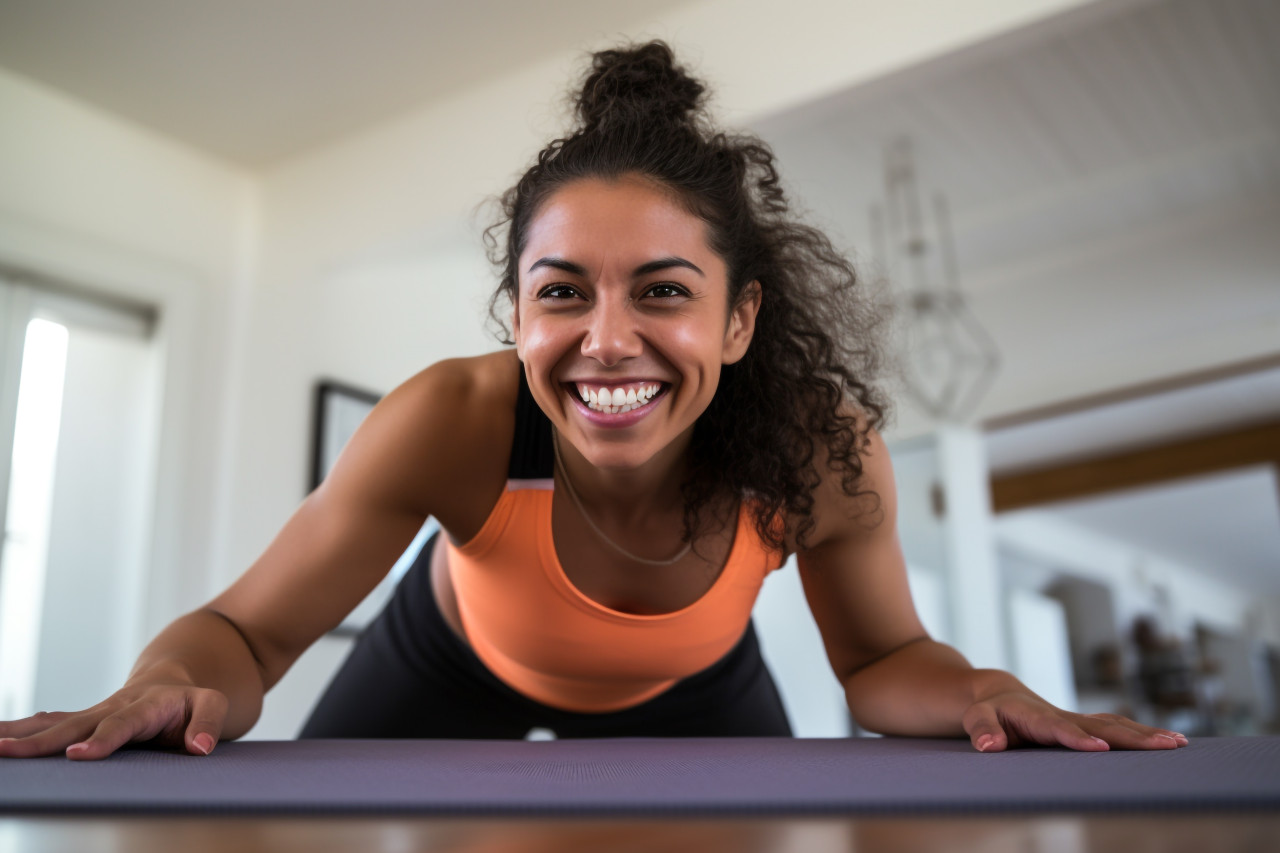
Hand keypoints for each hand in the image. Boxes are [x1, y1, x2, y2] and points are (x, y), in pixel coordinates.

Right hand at [0, 681, 227, 759]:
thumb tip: (200, 747)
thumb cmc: (192, 701)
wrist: (169, 683)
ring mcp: (92, 714)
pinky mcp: (80, 722)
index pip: (121, 726)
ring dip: (19, 734)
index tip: (79, 756)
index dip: (102, 741)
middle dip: (41, 742)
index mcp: (145, 707)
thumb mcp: (214, 705)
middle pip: (74, 726)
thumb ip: (210, 723)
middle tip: (7, 751)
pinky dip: (19, 730)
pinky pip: (47, 726)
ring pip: (52, 725)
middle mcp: (112, 708)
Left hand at [962, 690, 1188, 752]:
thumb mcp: (976, 719)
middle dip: (1132, 737)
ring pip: (1115, 725)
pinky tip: (1171, 743)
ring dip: (1146, 734)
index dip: (1077, 739)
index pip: (1059, 729)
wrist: (998, 695)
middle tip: (1166, 745)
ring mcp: (1078, 719)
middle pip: (1101, 726)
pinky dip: (1142, 734)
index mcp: (1036, 717)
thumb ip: (982, 731)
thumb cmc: (986, 711)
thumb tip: (989, 746)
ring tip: (1178, 743)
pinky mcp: (1086, 725)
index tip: (1099, 748)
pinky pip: (1117, 728)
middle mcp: (1062, 716)